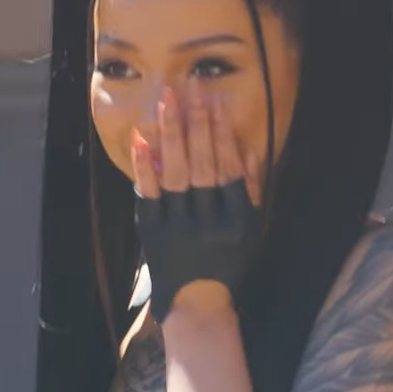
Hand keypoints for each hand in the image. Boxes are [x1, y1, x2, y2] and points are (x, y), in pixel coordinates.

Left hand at [132, 81, 263, 320]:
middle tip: (191, 86)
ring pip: (176, 172)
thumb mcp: (251, 230)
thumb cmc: (229, 264)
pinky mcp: (151, 230)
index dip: (223, 134)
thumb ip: (250, 190)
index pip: (230, 169)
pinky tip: (142, 136)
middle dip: (198, 122)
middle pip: (203, 164)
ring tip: (169, 99)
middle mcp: (208, 222)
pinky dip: (144, 164)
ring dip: (173, 132)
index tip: (217, 102)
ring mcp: (178, 226)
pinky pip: (147, 192)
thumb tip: (251, 150)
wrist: (196, 305)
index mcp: (236, 221)